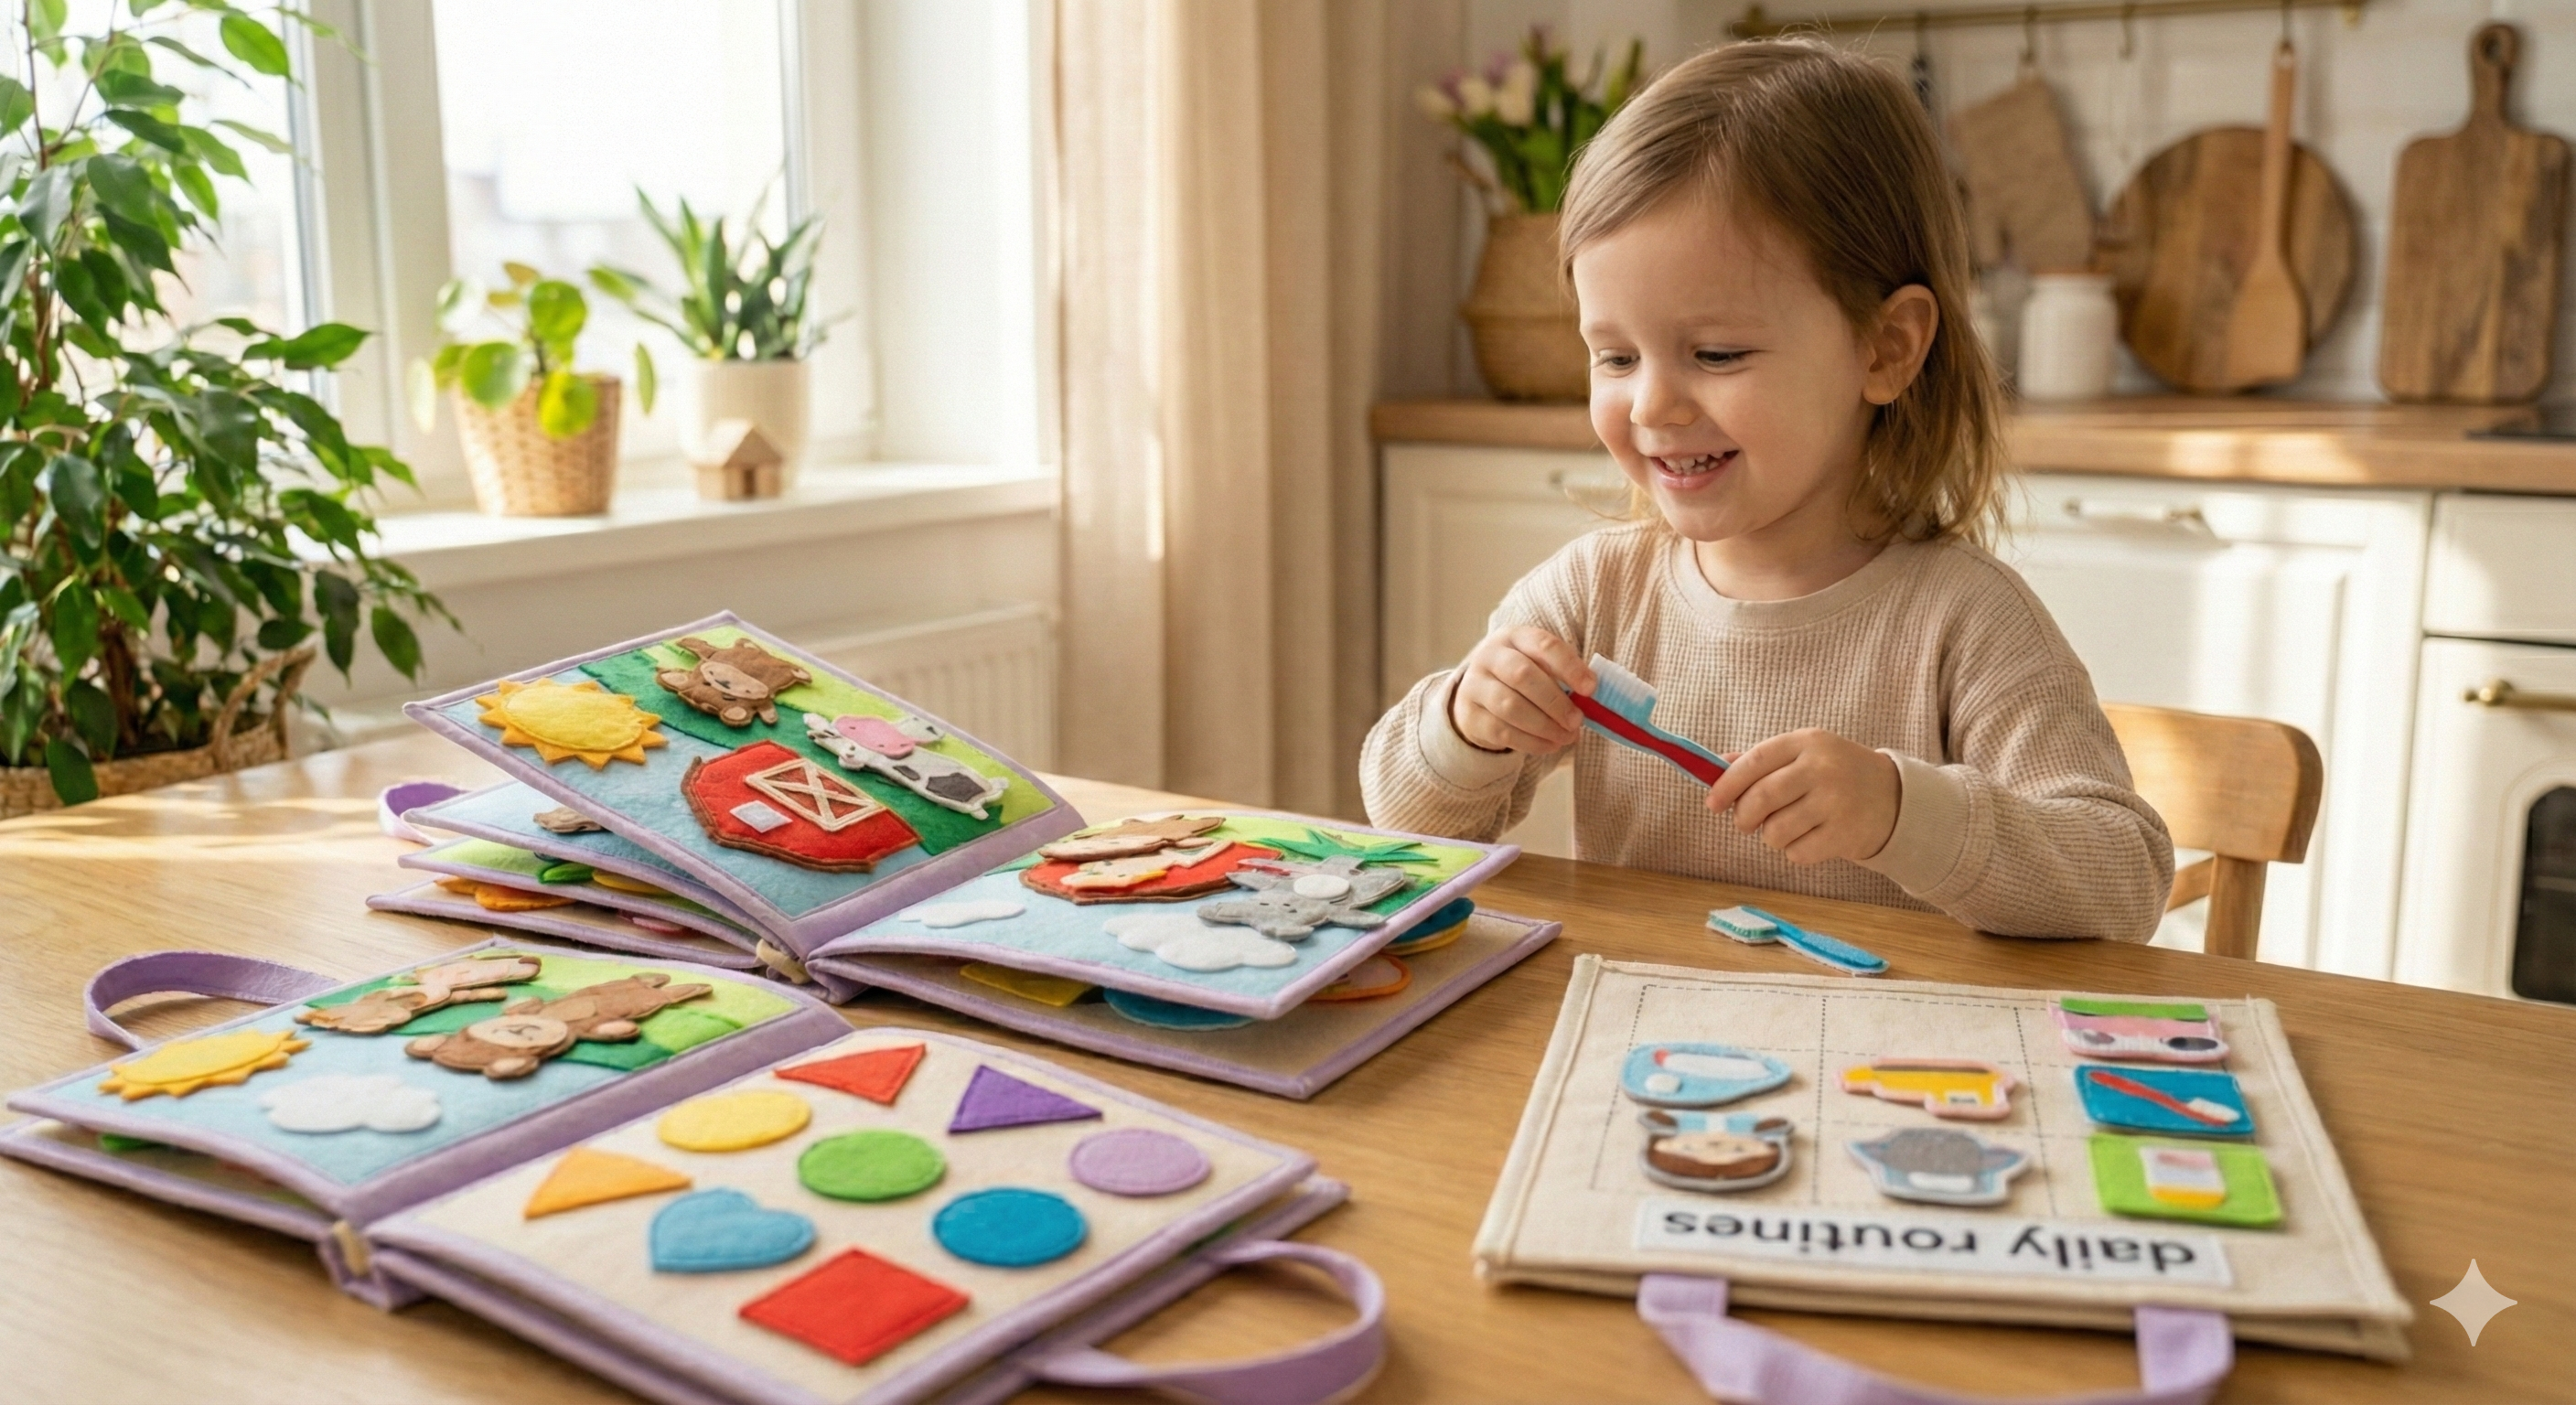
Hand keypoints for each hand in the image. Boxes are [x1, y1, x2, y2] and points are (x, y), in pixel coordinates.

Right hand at [1448, 625, 1595, 753]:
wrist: (1476, 696)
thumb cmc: (1520, 678)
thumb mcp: (1538, 664)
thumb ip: (1562, 675)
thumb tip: (1590, 697)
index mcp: (1514, 637)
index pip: (1543, 645)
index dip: (1569, 667)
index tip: (1590, 688)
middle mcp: (1489, 656)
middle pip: (1522, 676)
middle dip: (1555, 702)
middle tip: (1577, 721)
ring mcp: (1474, 686)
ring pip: (1510, 707)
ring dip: (1545, 726)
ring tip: (1567, 736)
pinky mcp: (1469, 716)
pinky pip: (1502, 732)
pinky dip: (1532, 742)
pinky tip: (1551, 745)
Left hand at [1702, 728, 1899, 863]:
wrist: (1895, 796)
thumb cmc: (1837, 773)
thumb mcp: (1804, 754)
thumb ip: (1762, 760)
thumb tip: (1716, 767)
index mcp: (1807, 742)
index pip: (1754, 761)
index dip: (1727, 785)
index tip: (1712, 803)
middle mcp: (1822, 768)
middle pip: (1761, 798)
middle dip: (1742, 817)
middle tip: (1743, 823)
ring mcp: (1835, 801)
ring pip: (1775, 831)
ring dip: (1771, 837)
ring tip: (1788, 827)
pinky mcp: (1845, 834)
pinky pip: (1797, 852)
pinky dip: (1795, 851)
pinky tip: (1811, 838)